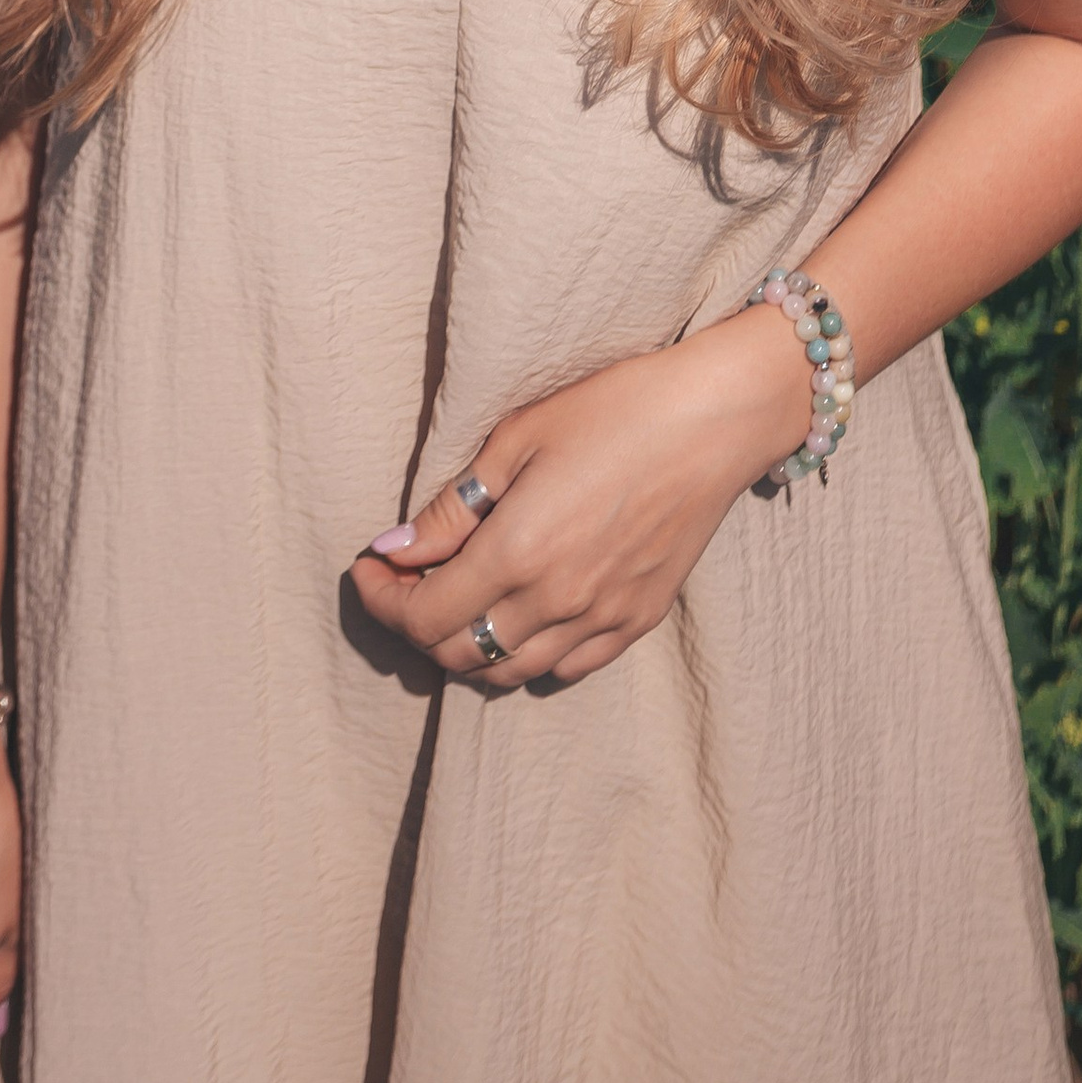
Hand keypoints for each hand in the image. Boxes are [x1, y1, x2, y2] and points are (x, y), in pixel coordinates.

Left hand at [350, 307, 813, 689]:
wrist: (713, 419)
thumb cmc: (615, 410)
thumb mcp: (518, 439)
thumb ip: (453, 508)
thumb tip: (395, 550)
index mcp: (519, 552)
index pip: (424, 617)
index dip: (383, 601)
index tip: (368, 570)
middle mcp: (557, 601)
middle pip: (458, 654)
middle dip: (416, 624)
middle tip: (405, 582)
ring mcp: (601, 618)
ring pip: (508, 672)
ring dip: (468, 646)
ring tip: (456, 600)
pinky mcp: (637, 620)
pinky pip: (565, 667)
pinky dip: (527, 655)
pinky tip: (521, 614)